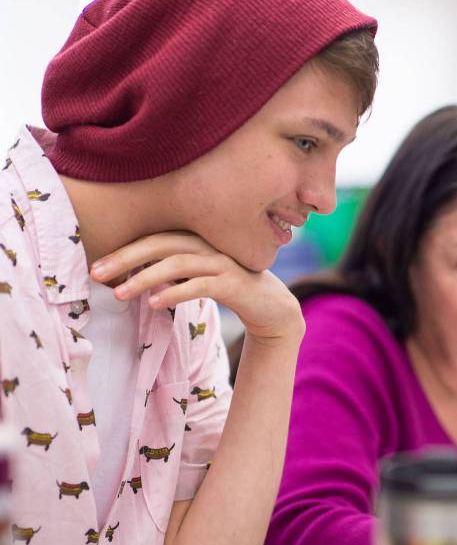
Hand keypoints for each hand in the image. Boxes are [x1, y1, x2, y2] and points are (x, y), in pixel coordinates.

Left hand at [90, 231, 302, 341]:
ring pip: (177, 263)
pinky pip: (200, 284)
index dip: (124, 250)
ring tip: (120, 295)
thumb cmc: (227, 288)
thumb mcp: (196, 273)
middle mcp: (209, 243)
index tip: (96, 267)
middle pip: (161, 244)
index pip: (154, 237)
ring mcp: (223, 261)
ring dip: (145, 278)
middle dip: (125, 259)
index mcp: (197, 237)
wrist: (271, 306)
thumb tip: (127, 274)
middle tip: (96, 274)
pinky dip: (175, 293)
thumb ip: (170, 267)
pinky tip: (156, 304)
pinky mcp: (234, 282)